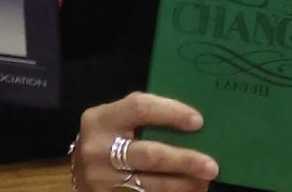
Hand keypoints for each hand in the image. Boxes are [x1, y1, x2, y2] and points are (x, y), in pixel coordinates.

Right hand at [73, 92, 218, 191]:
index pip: (140, 108)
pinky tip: (187, 191)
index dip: (171, 113)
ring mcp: (101, 179)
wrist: (79, 171)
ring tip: (204, 181)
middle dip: (184, 160)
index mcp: (101, 119)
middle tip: (212, 166)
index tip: (198, 122)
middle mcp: (97, 149)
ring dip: (182, 184)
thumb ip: (146, 117)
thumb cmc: (108, 137)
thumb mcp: (116, 120)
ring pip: (150, 184)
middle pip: (150, 154)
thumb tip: (195, 124)